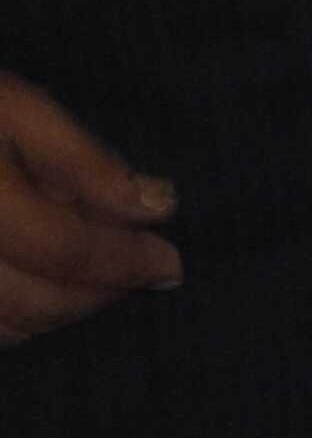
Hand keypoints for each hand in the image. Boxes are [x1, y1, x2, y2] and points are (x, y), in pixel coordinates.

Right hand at [0, 68, 180, 343]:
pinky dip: (16, 323)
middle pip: (34, 299)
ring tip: (94, 280)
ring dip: (60, 313)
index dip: (125, 263)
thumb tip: (157, 207)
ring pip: (5, 327)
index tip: (170, 265)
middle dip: (99, 293)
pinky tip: (42, 292)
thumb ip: (84, 161)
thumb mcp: (18, 110)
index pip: (63, 249)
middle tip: (138, 274)